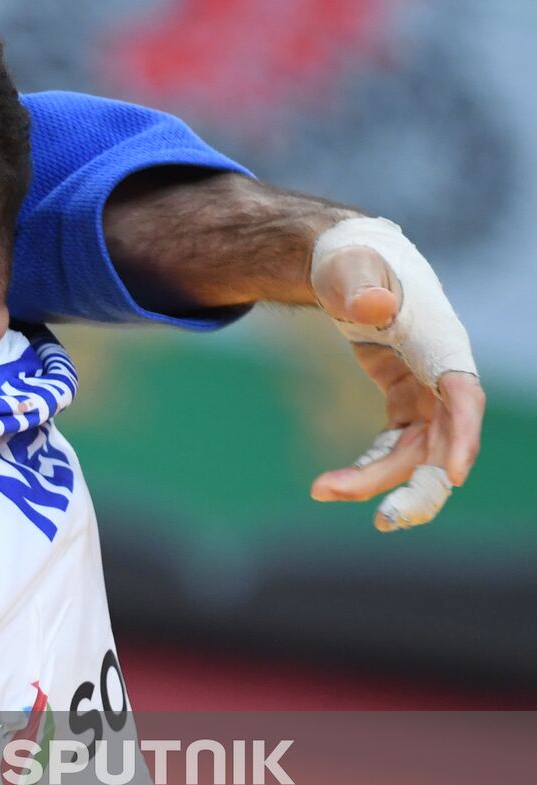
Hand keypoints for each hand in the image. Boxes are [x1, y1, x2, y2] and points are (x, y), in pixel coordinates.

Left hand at [306, 246, 484, 530]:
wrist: (345, 265)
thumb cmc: (351, 263)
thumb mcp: (349, 269)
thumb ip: (360, 285)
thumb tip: (373, 307)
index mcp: (438, 340)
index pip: (462, 393)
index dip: (463, 435)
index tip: (455, 476)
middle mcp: (442, 373)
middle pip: (445, 440)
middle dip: (422, 485)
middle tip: (386, 522)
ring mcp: (426, 391)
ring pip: (417, 454)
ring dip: (378, 482)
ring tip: (322, 492)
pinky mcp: (404, 401)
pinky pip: (394, 447)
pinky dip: (367, 469)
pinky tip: (329, 486)